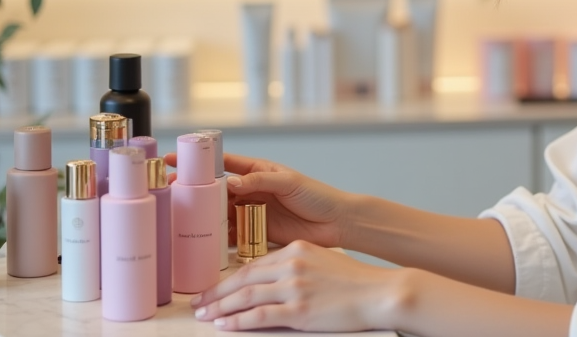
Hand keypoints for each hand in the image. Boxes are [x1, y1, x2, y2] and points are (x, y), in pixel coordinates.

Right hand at [164, 152, 348, 248]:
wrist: (335, 223)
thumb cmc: (317, 195)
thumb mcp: (289, 182)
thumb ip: (261, 180)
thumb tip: (232, 182)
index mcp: (257, 171)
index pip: (223, 164)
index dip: (199, 162)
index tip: (175, 159)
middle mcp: (251, 191)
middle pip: (215, 191)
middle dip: (193, 191)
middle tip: (171, 193)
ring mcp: (252, 212)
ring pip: (219, 214)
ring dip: (202, 216)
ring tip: (180, 219)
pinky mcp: (255, 232)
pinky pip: (231, 235)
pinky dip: (217, 239)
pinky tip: (202, 242)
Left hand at [191, 240, 402, 331]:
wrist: (378, 292)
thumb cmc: (354, 280)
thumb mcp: (321, 261)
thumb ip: (295, 264)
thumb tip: (271, 279)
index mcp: (296, 250)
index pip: (252, 265)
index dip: (227, 279)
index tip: (212, 289)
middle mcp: (292, 265)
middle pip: (243, 280)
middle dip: (216, 293)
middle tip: (198, 304)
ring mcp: (294, 288)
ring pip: (246, 297)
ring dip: (221, 308)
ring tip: (205, 316)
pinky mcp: (299, 311)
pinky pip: (260, 316)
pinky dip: (238, 321)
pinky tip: (225, 325)